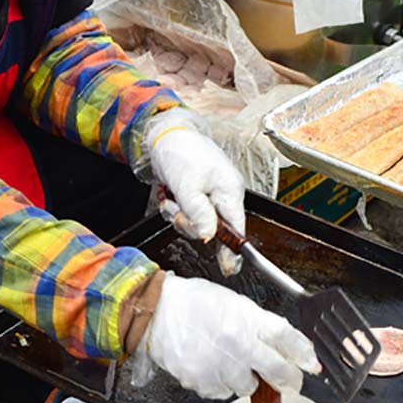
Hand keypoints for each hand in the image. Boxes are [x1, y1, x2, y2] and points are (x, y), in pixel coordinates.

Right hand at [136, 272, 319, 399]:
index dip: (304, 354)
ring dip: (244, 379)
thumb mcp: (232, 303)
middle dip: (288, 380)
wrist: (157, 310)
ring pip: (248, 388)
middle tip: (288, 381)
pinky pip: (221, 393)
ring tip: (228, 362)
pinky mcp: (202, 381)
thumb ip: (258, 323)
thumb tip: (282, 344)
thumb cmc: (193, 303)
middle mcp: (237, 343)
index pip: (287, 338)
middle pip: (278, 371)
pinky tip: (209, 366)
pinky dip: (219, 384)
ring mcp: (220, 365)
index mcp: (247, 318)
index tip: (310, 364)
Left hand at [145, 109, 245, 267]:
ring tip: (172, 197)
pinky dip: (174, 207)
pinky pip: (186, 213)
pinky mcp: (195, 193)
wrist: (165, 134)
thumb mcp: (188, 186)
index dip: (234, 249)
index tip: (229, 268)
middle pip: (212, 228)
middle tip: (177, 208)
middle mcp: (222, 194)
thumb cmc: (181, 153)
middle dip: (189, 222)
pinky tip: (169, 195)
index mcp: (229, 191)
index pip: (237, 227)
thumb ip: (199, 213)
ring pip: (195, 222)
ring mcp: (209, 194)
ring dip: (178, 213)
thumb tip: (209, 237)